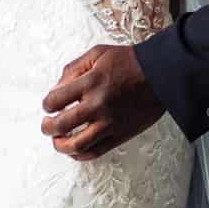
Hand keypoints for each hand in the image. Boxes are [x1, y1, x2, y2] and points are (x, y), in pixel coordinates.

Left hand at [41, 45, 164, 159]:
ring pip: (77, 145)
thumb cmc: (129, 61)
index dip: (47, 104)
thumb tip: (56, 89)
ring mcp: (110, 123)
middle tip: (47, 125)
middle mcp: (99, 105)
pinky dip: (80, 154)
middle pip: (61, 125)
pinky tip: (74, 149)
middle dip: (48, 127)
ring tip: (58, 140)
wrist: (161, 75)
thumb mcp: (97, 53)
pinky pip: (96, 152)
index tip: (49, 105)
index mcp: (91, 82)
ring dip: (61, 145)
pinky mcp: (121, 135)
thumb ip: (73, 69)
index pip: (55, 100)